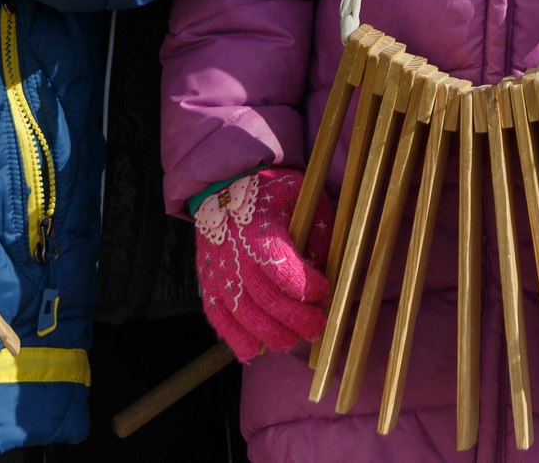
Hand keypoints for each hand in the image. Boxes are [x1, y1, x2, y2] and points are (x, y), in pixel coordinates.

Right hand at [194, 169, 330, 361]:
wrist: (226, 187)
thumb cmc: (274, 195)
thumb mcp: (305, 202)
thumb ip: (318, 236)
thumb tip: (330, 273)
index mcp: (261, 229)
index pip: (283, 268)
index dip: (307, 287)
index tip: (323, 291)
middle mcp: (236, 254)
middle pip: (265, 299)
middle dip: (295, 319)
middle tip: (316, 327)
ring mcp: (219, 271)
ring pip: (243, 315)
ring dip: (271, 335)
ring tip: (292, 341)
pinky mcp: (208, 283)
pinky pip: (218, 318)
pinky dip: (235, 338)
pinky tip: (254, 351)